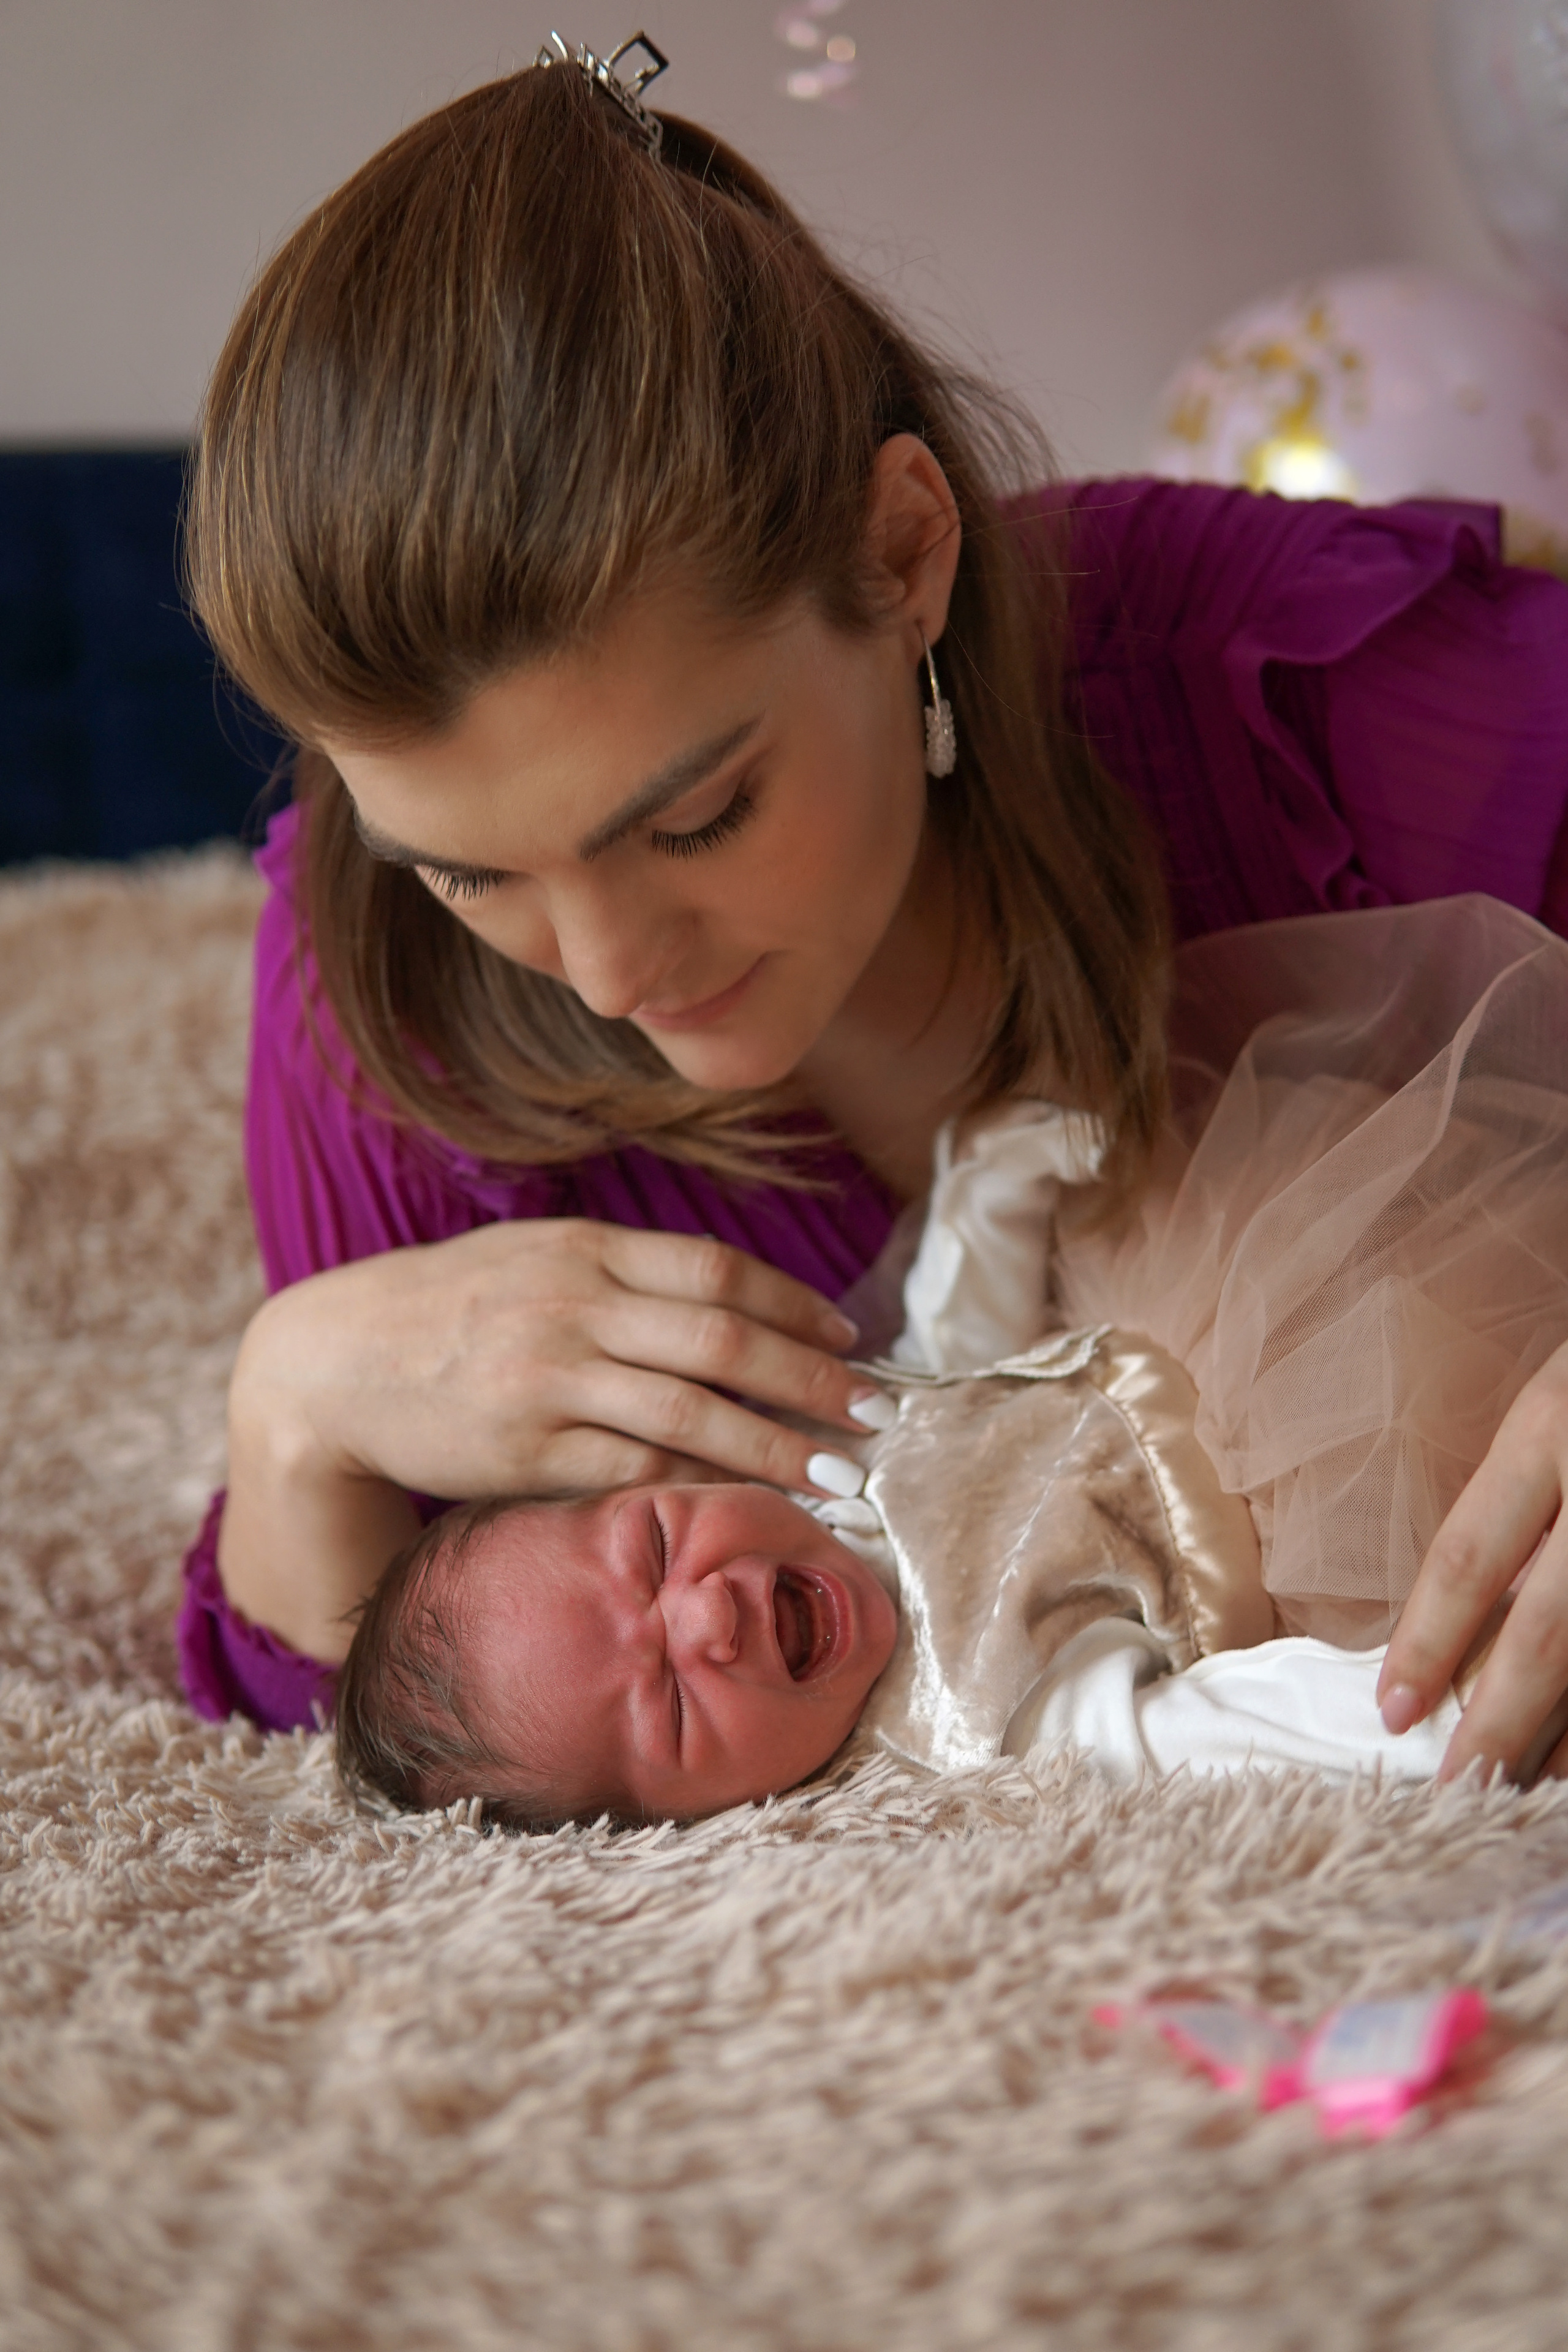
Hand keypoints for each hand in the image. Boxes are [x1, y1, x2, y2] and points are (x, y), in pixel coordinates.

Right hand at [218, 1220, 881, 1657]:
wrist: (333, 1361)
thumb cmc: (449, 1309)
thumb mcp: (533, 1260)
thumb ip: (620, 1273)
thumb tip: (728, 1303)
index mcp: (583, 1250)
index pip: (716, 1271)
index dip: (794, 1306)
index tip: (849, 1339)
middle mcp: (574, 1306)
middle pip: (723, 1341)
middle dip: (813, 1381)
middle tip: (876, 1415)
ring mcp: (551, 1379)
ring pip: (692, 1414)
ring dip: (779, 1448)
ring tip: (841, 1477)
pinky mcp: (527, 1449)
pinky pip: (636, 1471)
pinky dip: (704, 1488)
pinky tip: (751, 1504)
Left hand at [1378, 1339, 1567, 1782]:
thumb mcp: (1555, 1414)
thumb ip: (1523, 1508)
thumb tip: (1471, 1628)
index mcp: (1552, 1429)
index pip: (1470, 1556)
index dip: (1426, 1642)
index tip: (1391, 1712)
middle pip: (1546, 1634)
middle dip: (1496, 1725)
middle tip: (1452, 1794)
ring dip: (1567, 1743)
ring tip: (1521, 1797)